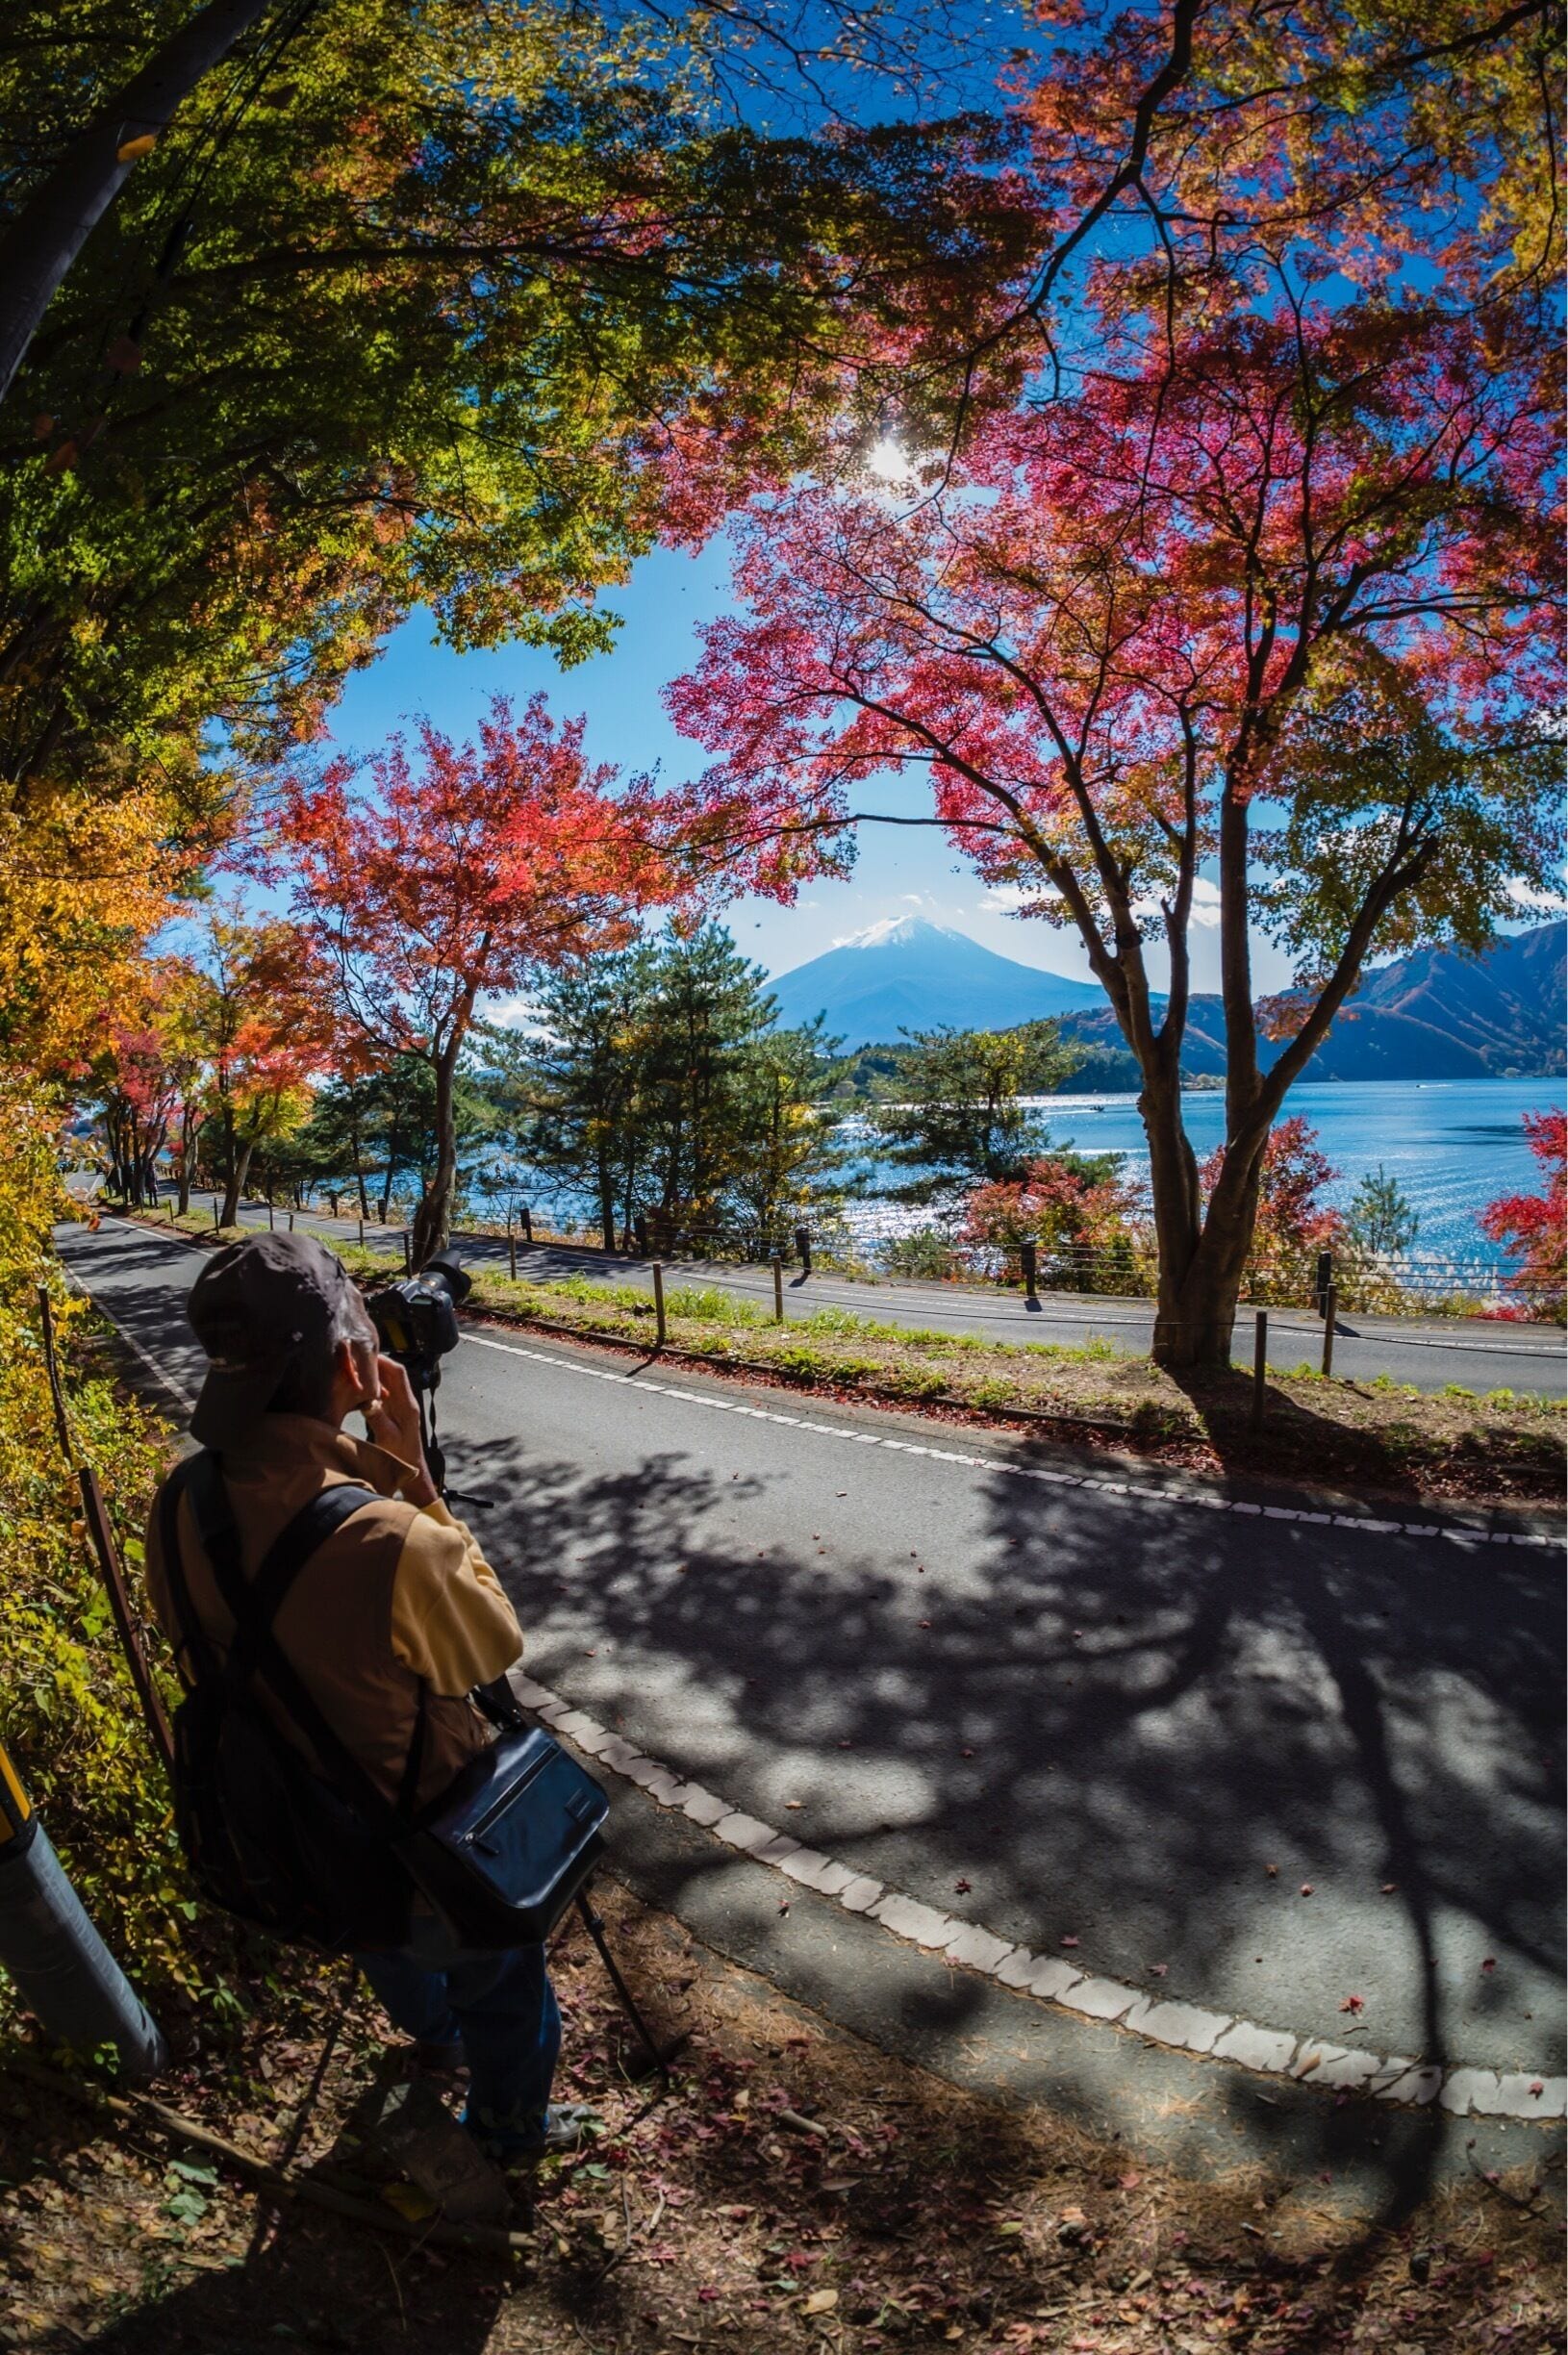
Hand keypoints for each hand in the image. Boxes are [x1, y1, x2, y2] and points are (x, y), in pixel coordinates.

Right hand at [362, 1355, 438, 1505]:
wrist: (412, 1469)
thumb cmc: (401, 1456)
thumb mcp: (388, 1439)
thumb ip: (379, 1419)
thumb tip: (369, 1402)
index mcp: (407, 1405)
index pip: (398, 1374)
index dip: (384, 1362)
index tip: (366, 1355)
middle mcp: (406, 1401)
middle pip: (393, 1374)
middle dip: (377, 1364)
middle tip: (357, 1358)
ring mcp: (401, 1405)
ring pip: (389, 1381)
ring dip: (375, 1374)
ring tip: (356, 1369)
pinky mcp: (395, 1411)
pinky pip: (385, 1392)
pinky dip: (373, 1386)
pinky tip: (360, 1386)